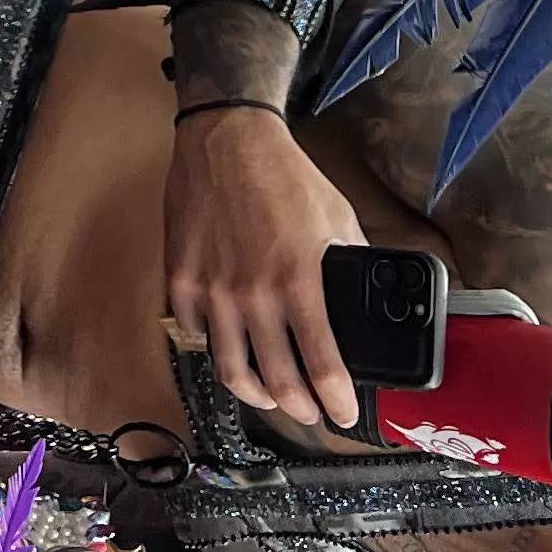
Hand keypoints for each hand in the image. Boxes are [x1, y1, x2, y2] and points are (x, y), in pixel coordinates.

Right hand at [163, 104, 373, 430]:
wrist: (227, 138)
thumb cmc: (283, 174)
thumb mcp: (337, 217)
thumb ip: (352, 262)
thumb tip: (371, 293)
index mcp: (298, 280)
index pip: (322, 365)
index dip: (337, 401)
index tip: (343, 413)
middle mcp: (253, 293)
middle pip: (277, 382)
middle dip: (300, 408)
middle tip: (311, 412)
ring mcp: (211, 289)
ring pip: (231, 370)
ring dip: (255, 394)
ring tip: (269, 396)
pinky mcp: (181, 279)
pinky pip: (195, 333)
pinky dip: (213, 347)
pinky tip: (228, 345)